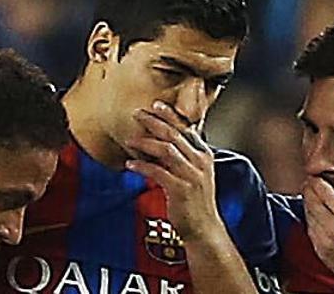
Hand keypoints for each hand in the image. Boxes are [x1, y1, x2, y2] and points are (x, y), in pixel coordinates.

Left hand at [124, 101, 222, 241]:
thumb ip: (182, 156)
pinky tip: (130, 164)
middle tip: (137, 113)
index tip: (155, 104)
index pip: (185, 128)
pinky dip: (142, 166)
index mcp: (203, 155)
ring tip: (129, 139)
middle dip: (154, 121)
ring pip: (166, 150)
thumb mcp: (193, 173)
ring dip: (145, 142)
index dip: (169, 115)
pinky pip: (158, 172)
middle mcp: (199, 162)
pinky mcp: (181, 190)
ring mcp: (191, 176)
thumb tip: (163, 140)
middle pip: (173, 134)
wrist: (204, 228)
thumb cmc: (194, 200)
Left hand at [303, 172, 333, 283]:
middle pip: (312, 201)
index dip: (317, 181)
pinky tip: (315, 214)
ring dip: (308, 202)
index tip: (317, 177)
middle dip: (309, 189)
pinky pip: (309, 229)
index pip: (324, 192)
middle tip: (311, 183)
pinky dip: (309, 218)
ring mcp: (325, 240)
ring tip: (312, 196)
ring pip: (308, 214)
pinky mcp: (320, 250)